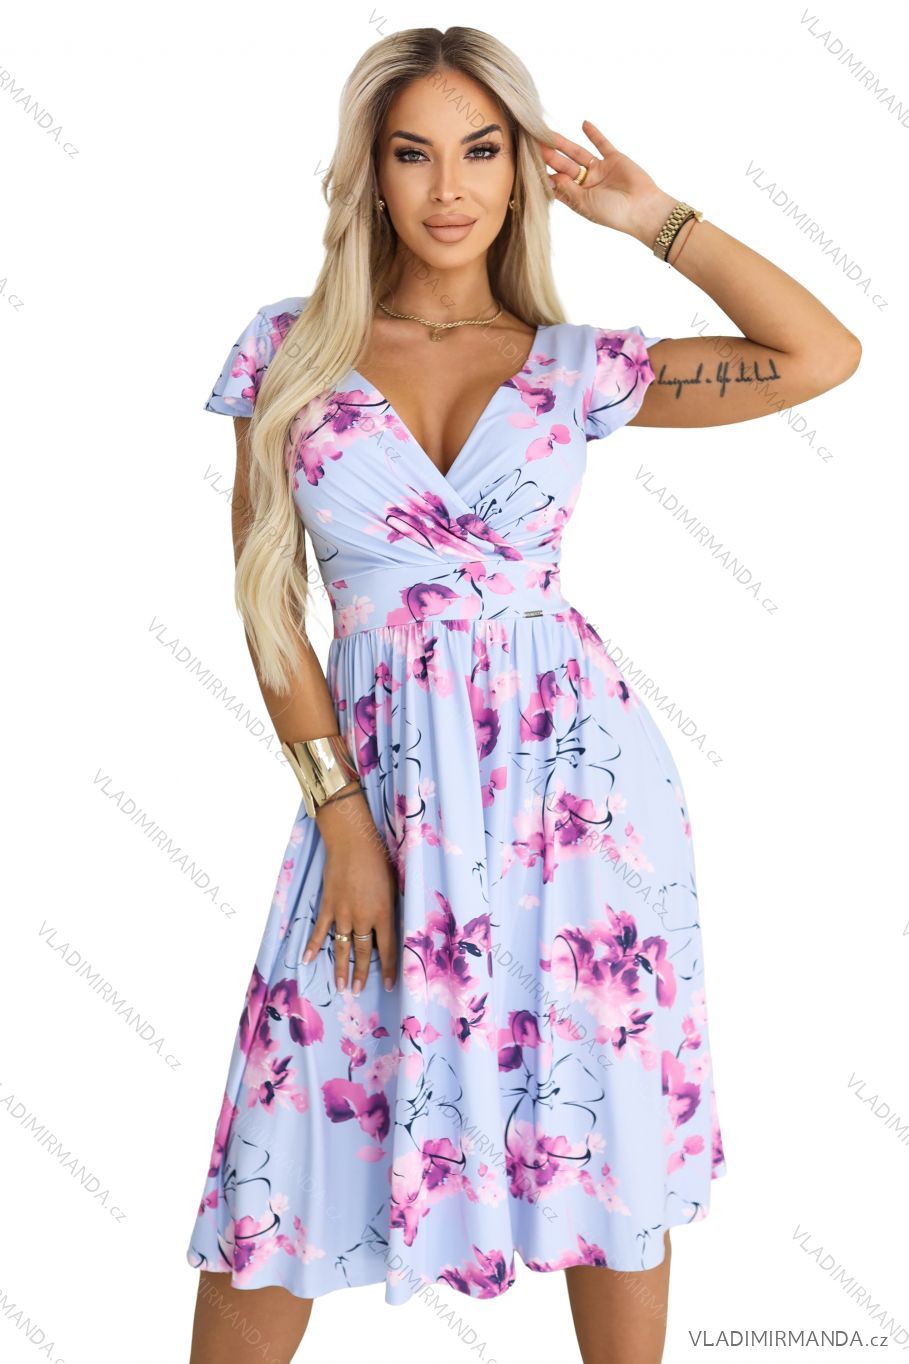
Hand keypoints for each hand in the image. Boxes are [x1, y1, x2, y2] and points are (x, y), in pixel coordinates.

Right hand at [302, 789, 398, 994]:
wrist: (353, 842)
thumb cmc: (378, 860)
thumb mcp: (393, 886)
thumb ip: (390, 910)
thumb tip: (389, 930)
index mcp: (383, 913)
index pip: (388, 948)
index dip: (390, 969)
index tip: (390, 985)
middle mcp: (363, 918)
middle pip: (364, 952)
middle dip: (362, 974)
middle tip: (359, 991)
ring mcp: (343, 913)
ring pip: (342, 947)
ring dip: (341, 968)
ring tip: (341, 986)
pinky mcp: (328, 905)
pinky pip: (321, 931)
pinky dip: (314, 946)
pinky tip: (307, 960)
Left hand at [539, 120, 674, 241]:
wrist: (643, 209)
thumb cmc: (613, 213)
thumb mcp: (584, 203)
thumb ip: (566, 189)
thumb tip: (549, 176)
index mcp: (578, 198)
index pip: (556, 184)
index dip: (543, 174)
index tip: (528, 165)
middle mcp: (587, 184)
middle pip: (564, 167)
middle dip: (549, 156)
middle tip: (533, 143)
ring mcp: (600, 171)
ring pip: (578, 154)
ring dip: (564, 144)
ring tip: (549, 133)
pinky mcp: (614, 159)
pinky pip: (602, 144)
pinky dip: (594, 134)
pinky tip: (583, 124)